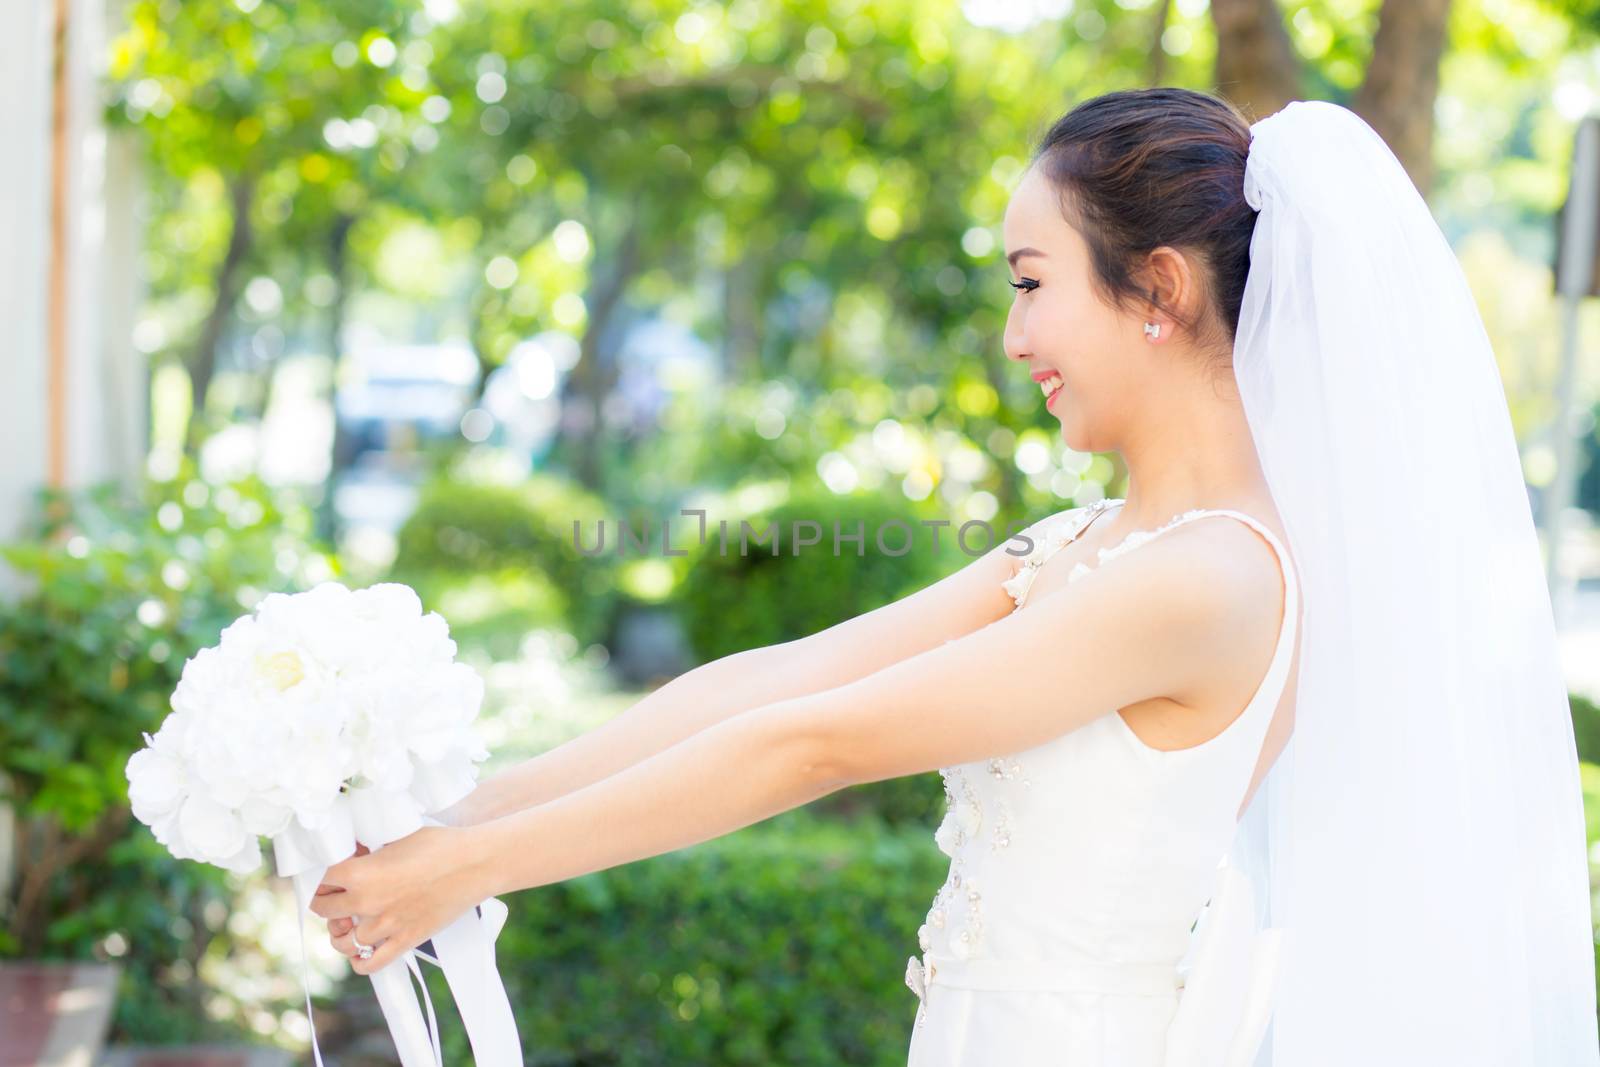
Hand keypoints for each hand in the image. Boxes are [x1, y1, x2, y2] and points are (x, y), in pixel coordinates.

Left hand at [310, 824, 489, 975]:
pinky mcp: (405, 940)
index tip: (327, 874)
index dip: (320, 875)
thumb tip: (353, 850)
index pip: (319, 879)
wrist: (476, 863)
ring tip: (347, 923)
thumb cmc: (441, 844)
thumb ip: (370, 849)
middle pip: (324, 910)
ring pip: (342, 941)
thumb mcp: (398, 837)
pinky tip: (361, 949)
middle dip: (326, 901)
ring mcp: (386, 924)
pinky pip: (370, 963)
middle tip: (336, 894)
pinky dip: (359, 960)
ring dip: (340, 932)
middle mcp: (367, 901)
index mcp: (361, 872)